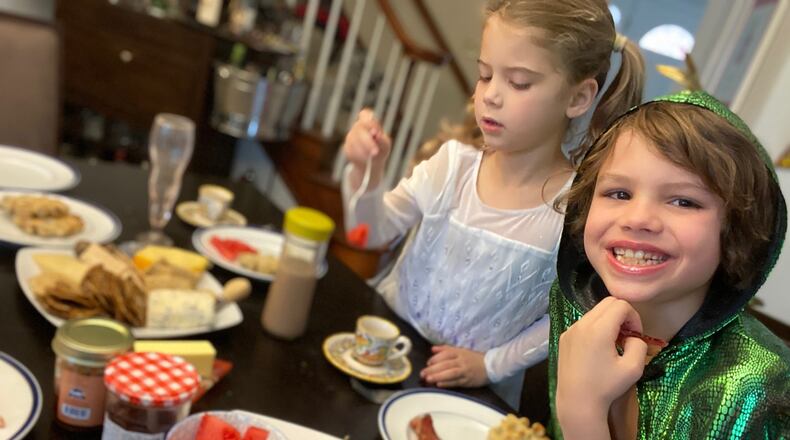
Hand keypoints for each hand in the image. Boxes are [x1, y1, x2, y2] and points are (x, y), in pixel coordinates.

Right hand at [343, 109, 390, 172]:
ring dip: (364, 150)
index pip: (365, 115)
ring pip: (354, 141)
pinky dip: (360, 156)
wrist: (372, 163)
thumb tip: (377, 134)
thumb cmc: (380, 150)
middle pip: (359, 129)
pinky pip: (351, 151)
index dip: (369, 121)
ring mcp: (350, 136)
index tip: (375, 131)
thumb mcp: (385, 145)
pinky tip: (365, 160)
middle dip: (367, 141)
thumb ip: (382, 140)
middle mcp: (358, 127)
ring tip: (372, 157)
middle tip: (375, 152)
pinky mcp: (346, 147)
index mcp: (368, 122)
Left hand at [420, 345, 487, 387]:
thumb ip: (446, 349)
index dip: (436, 358)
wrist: (491, 366)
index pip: (446, 354)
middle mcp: (462, 361)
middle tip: (423, 373)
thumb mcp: (461, 350)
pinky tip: (439, 385)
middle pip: (446, 364)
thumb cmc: (474, 358)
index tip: (427, 363)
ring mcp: (465, 371)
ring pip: (450, 373)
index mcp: (460, 352)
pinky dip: (447, 383)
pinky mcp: (468, 381)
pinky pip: (456, 382)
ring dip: (438, 376)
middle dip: (433, 369)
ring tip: (428, 379)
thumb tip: (432, 349)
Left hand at [556, 297, 646, 437]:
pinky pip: (584, 323)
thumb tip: (631, 336)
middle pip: (607, 303)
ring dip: (608, 321)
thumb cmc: (606, 387)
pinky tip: (598, 348)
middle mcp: (581, 324)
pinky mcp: (564, 337)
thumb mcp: (633, 368)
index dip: (634, 317)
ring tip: (614, 343)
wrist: (576, 402)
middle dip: (622, 315)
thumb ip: (639, 345)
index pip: (621, 305)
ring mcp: (570, 330)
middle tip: (627, 336)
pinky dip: (595, 328)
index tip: (636, 335)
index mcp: (598, 329)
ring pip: (594, 312)